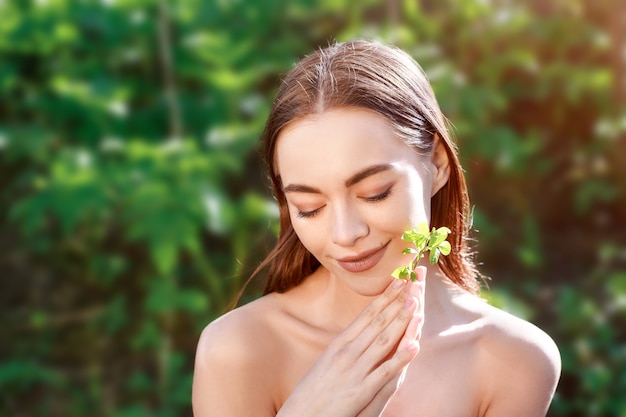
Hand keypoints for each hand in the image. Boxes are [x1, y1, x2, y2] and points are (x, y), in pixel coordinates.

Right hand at [277, 267, 425, 416]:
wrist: (298, 416)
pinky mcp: (360, 391)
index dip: (384, 297)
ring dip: (401, 320)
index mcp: (338, 344)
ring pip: (383, 341)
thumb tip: (357, 336)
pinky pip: (385, 371)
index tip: (397, 282)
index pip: (366, 315)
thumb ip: (343, 349)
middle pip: (377, 322)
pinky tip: (415, 345)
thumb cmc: (310, 392)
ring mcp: (354, 371)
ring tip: (416, 302)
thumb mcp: (325, 363)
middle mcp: (346, 353)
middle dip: (397, 301)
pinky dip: (401, 357)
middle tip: (412, 282)